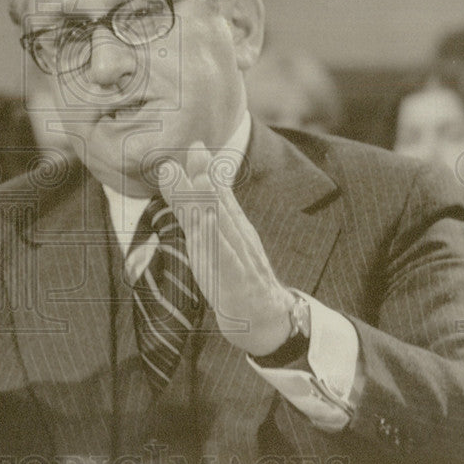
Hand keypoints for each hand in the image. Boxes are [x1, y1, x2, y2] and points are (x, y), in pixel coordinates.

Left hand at [158, 143, 294, 356]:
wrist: (267, 320)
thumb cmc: (241, 278)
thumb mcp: (226, 243)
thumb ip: (213, 216)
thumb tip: (201, 183)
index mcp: (233, 229)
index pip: (219, 195)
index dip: (207, 170)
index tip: (196, 144)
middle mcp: (238, 239)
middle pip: (219, 205)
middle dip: (205, 177)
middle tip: (195, 147)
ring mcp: (239, 259)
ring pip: (220, 228)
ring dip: (208, 202)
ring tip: (195, 179)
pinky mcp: (236, 282)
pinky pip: (225, 260)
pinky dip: (217, 242)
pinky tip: (208, 225)